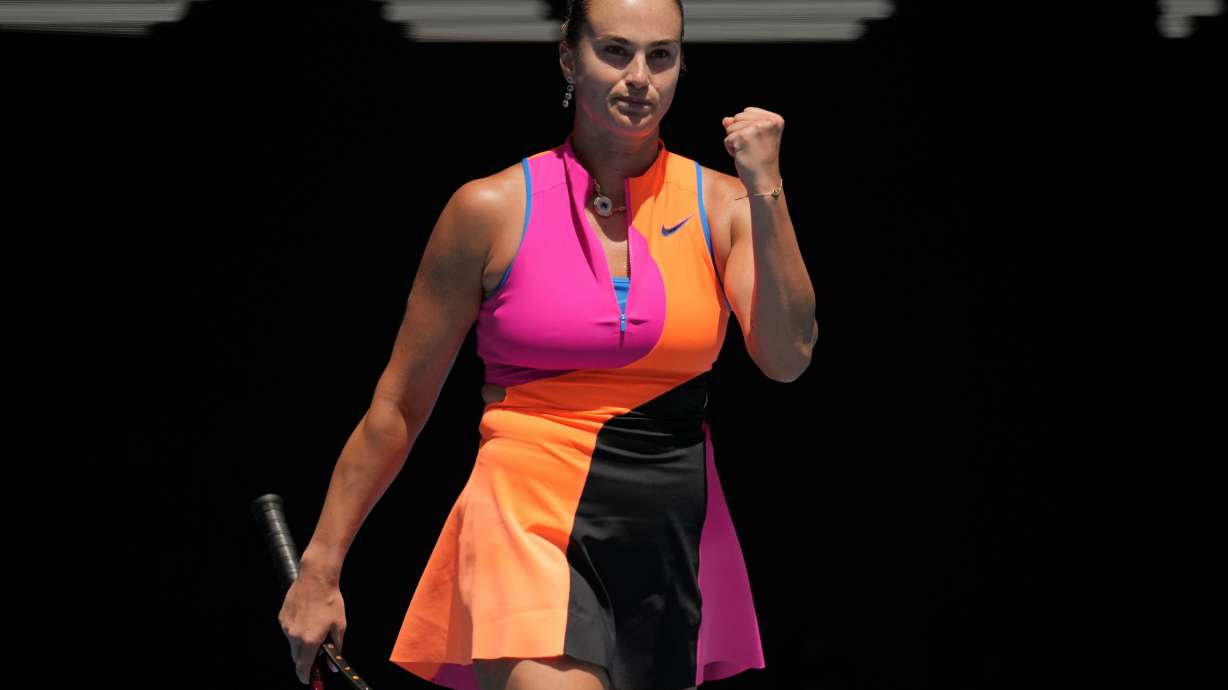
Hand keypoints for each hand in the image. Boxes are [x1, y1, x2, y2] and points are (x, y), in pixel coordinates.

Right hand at [278, 569, 346, 683]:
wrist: (316, 578)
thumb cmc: (330, 600)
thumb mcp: (339, 626)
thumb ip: (336, 648)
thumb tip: (332, 665)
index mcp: (309, 640)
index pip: (303, 667)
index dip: (305, 676)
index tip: (308, 680)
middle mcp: (294, 636)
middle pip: (297, 657)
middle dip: (306, 659)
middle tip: (316, 652)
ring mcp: (286, 627)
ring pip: (292, 644)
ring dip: (301, 643)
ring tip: (314, 627)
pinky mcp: (282, 618)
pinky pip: (289, 631)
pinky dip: (296, 630)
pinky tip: (307, 619)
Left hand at [721, 107, 784, 189]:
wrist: (764, 180)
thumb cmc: (759, 160)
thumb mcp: (753, 138)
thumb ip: (740, 124)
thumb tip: (725, 120)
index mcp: (775, 119)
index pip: (747, 111)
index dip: (747, 128)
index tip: (758, 142)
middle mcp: (768, 121)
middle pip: (737, 117)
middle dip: (739, 134)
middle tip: (753, 149)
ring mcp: (756, 128)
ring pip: (730, 127)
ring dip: (735, 142)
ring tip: (748, 152)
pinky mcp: (743, 137)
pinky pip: (727, 139)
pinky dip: (731, 150)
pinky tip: (743, 156)